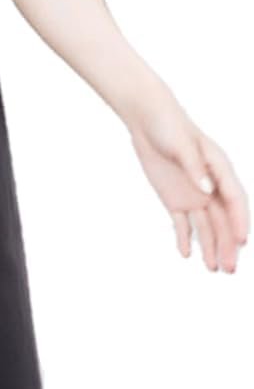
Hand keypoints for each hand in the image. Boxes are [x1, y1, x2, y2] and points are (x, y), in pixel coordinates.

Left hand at [126, 86, 248, 271]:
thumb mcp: (181, 144)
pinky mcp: (175, 199)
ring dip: (210, 246)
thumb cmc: (169, 125)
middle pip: (223, 220)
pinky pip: (182, 223)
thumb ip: (194, 167)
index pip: (234, 201)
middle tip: (230, 269)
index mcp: (219, 170)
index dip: (239, 221)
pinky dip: (184, 238)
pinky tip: (186, 254)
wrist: (147, 119)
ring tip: (214, 269)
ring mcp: (194, 194)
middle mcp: (210, 186)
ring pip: (206, 226)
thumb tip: (207, 189)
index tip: (241, 242)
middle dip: (227, 245)